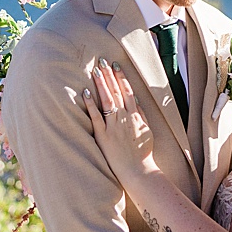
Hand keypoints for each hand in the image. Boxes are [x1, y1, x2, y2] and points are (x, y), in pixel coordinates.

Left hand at [85, 60, 160, 181]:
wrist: (138, 171)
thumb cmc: (142, 153)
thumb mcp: (146, 131)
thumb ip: (141, 115)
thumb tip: (136, 100)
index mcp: (135, 116)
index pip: (127, 92)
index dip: (121, 77)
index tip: (115, 66)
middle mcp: (125, 118)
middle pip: (117, 92)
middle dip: (109, 75)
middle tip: (102, 61)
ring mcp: (114, 126)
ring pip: (107, 100)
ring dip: (101, 84)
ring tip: (95, 70)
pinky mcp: (103, 135)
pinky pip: (96, 116)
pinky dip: (91, 103)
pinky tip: (85, 92)